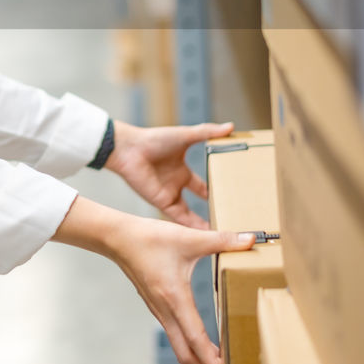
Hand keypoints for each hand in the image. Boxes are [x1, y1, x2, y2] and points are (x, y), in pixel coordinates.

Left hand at [105, 121, 235, 228]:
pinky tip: (206, 235)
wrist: (130, 149)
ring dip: (204, 225)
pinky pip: (180, 218)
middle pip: (198, 202)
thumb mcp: (185, 136)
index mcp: (183, 171)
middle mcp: (177, 185)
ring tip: (223, 235)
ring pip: (190, 216)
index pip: (204, 185)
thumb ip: (207, 132)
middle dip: (213, 210)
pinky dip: (192, 227)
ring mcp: (169, 195)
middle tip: (233, 221)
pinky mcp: (162, 202)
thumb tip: (231, 127)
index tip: (234, 199)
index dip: (217, 191)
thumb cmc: (155, 139)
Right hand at [113, 217, 256, 363]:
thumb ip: (222, 240)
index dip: (209, 360)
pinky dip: (187, 341)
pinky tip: (198, 333)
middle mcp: (165, 309)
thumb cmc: (149, 238)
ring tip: (218, 356)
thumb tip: (250, 239)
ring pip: (178, 343)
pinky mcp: (155, 304)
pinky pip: (173, 331)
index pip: (195, 338)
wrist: (118, 238)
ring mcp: (158, 309)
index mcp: (175, 298)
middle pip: (185, 351)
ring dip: (197, 354)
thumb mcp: (189, 238)